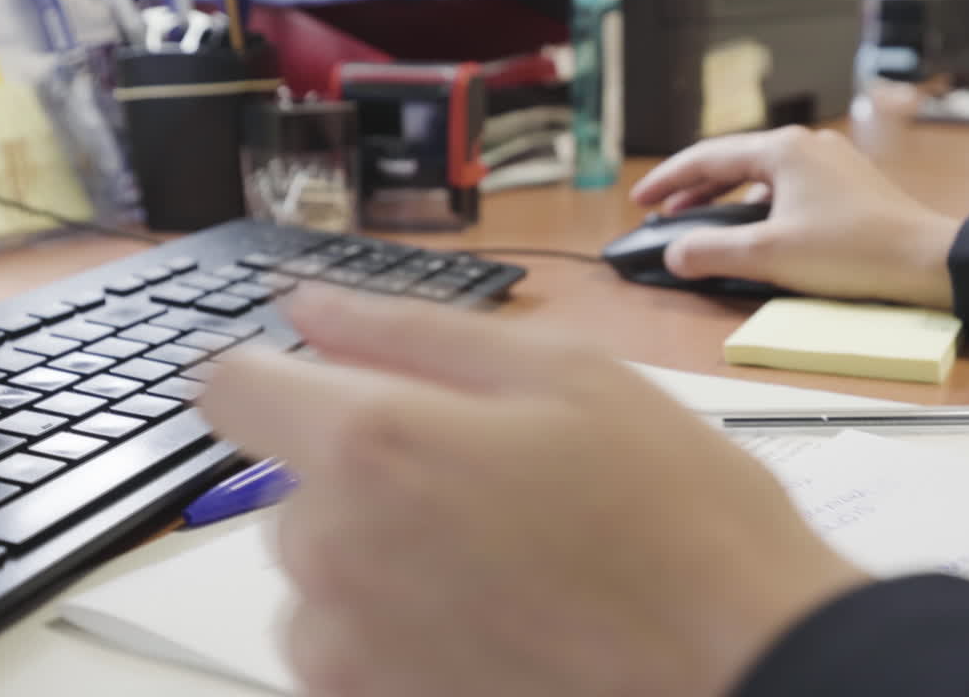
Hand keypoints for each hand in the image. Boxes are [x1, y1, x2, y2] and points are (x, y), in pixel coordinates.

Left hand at [199, 285, 867, 696]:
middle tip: (483, 476)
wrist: (735, 660)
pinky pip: (342, 645)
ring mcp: (348, 651)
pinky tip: (491, 613)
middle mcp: (336, 552)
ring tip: (499, 556)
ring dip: (377, 551)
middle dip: (362, 467)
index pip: (232, 385)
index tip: (311, 381)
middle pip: (289, 484)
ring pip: (316, 571)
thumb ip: (412, 330)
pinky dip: (393, 622)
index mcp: (375, 444)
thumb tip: (313, 307)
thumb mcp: (563, 373)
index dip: (271, 370)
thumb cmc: (672, 515)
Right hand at [631, 126, 959, 309]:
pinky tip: (755, 233)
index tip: (641, 200)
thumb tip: (675, 253)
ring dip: (727, 201)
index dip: (667, 181)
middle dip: (694, 189)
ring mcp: (831, 165)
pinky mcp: (848, 188)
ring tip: (702, 224)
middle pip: (733, 163)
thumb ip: (712, 253)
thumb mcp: (769, 255)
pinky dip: (759, 208)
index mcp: (783, 150)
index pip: (707, 158)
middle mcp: (807, 147)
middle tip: (663, 211)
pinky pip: (788, 190)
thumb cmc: (854, 253)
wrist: (928, 263)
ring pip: (762, 177)